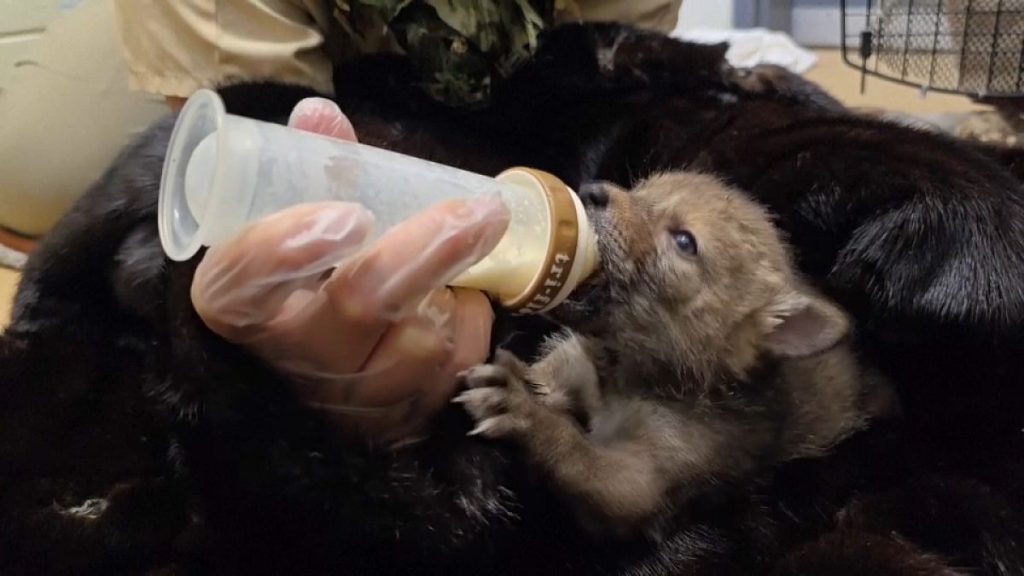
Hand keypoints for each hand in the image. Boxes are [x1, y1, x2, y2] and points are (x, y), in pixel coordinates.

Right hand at [190, 97, 509, 446]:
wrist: (327, 378)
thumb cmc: (311, 282)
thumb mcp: (299, 226)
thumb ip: (310, 170)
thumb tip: (321, 115)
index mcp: (242, 304)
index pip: (241, 282)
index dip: (287, 250)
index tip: (349, 216)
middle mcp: (291, 357)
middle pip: (357, 306)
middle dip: (424, 251)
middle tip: (480, 212)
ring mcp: (348, 400)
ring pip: (421, 342)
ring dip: (453, 294)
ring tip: (458, 264)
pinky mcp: (399, 423)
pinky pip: (458, 368)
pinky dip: (472, 326)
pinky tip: (462, 307)